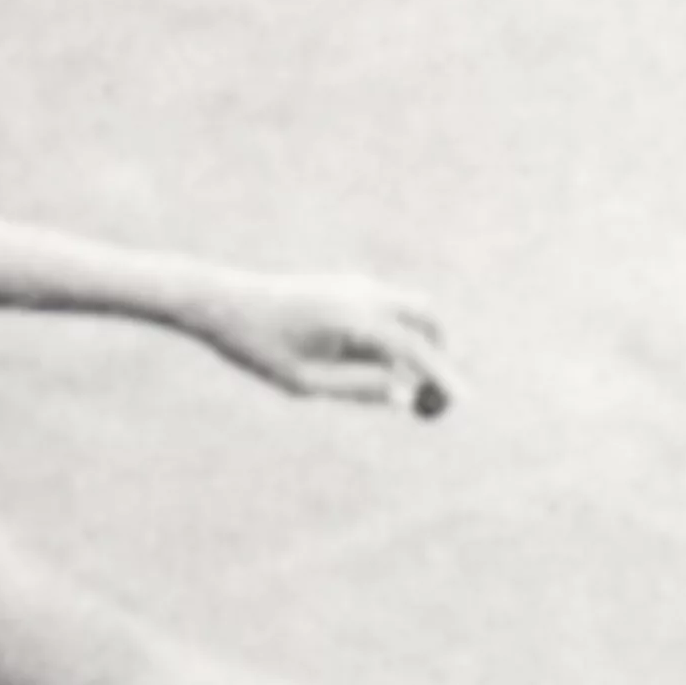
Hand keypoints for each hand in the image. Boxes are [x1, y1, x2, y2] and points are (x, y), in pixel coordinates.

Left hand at [190, 273, 452, 413]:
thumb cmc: (257, 346)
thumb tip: (404, 394)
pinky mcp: (345, 286)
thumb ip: (357, 388)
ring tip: (370, 377)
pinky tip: (350, 359)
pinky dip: (391, 335)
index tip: (464, 399)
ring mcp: (355, 284)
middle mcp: (361, 293)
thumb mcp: (304, 381)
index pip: (413, 346)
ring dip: (412, 343)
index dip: (442, 374)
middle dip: (438, 352)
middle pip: (426, 317)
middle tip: (431, 392)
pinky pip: (385, 310)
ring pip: (408, 310)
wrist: (221, 300)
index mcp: (353, 317)